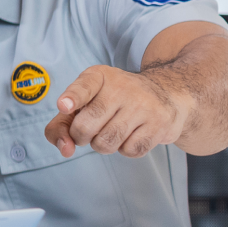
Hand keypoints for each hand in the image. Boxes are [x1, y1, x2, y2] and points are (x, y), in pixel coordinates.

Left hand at [44, 66, 187, 158]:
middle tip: (89, 131)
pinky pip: (130, 151)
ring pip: (106, 142)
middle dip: (80, 137)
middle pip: (86, 126)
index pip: (84, 86)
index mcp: (99, 76)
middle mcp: (122, 87)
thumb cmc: (114, 102)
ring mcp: (143, 105)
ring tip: (111, 132)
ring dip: (102, 145)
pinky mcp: (159, 123)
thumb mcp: (85, 102)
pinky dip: (125, 150)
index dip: (72, 98)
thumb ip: (62, 124)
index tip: (63, 106)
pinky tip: (131, 135)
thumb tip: (65, 149)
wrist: (165, 95)